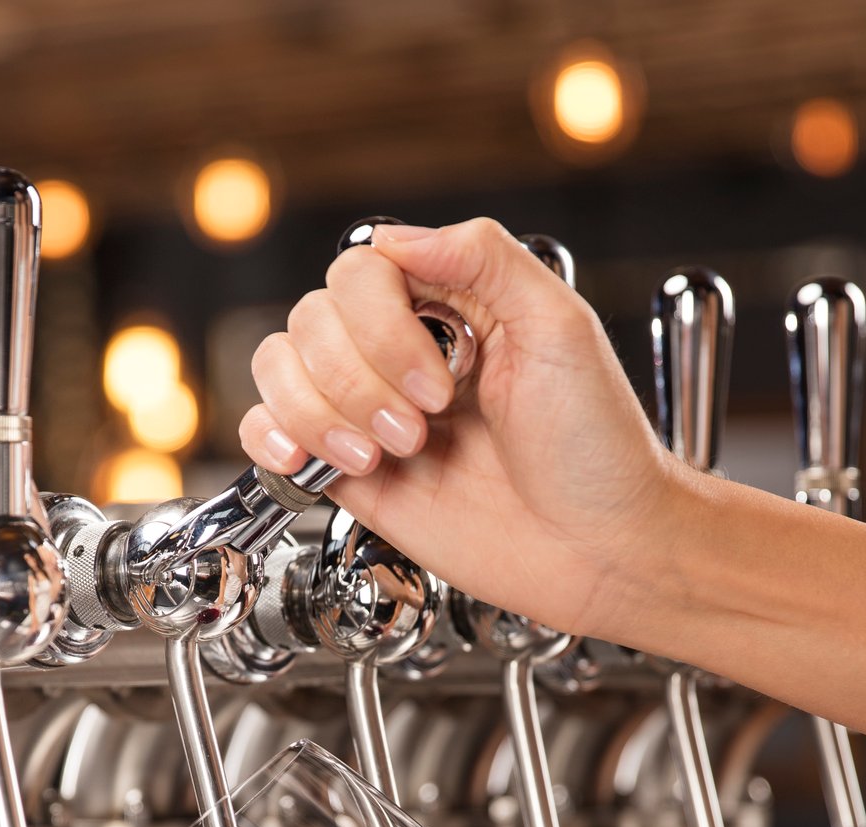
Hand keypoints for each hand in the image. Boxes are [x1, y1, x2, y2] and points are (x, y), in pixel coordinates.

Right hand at [239, 218, 700, 639]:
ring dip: (322, 412)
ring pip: (279, 368)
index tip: (438, 382)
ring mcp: (368, 411)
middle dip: (359, 380)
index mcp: (451, 303)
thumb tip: (398, 237)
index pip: (362, 270)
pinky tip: (310, 456)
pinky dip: (272, 437)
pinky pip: (267, 432)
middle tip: (423, 426)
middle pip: (313, 318)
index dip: (382, 325)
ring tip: (386, 455)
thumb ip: (485, 258)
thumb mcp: (562, 327)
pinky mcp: (347, 473)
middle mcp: (400, 351)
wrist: (598, 549)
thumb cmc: (597, 447)